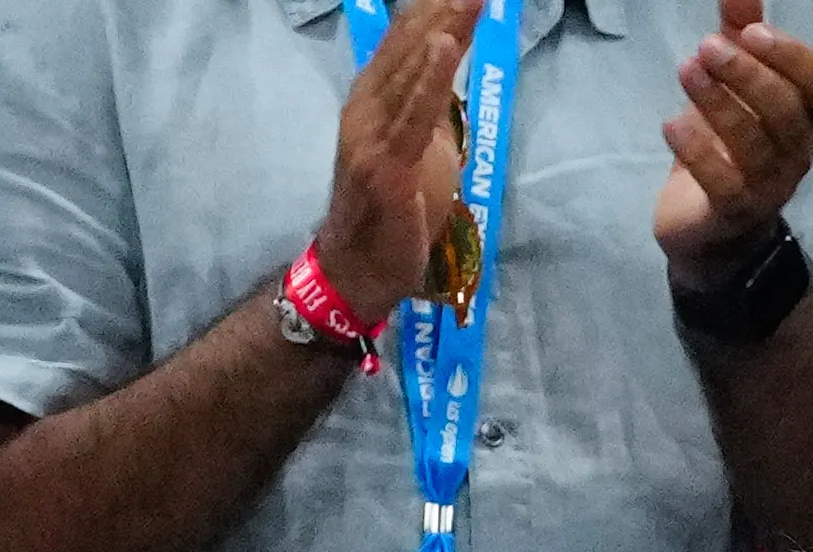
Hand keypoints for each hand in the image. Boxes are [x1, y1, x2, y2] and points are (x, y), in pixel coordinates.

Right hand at [317, 0, 484, 319]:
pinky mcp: (388, 163)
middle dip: (443, 7)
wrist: (363, 266)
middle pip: (409, 43)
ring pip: (412, 68)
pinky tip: (444, 43)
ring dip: (445, 28)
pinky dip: (430, 77)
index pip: (407, 39)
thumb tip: (450, 66)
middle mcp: (367, 103)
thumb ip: (433, 106)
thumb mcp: (425, 147)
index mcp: (375, 96)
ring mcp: (373, 131)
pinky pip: (414, 114)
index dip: (435, 7)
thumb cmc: (397, 210)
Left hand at [654, 0, 812, 288]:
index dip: (793, 58)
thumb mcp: (735, 84)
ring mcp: (767, 187)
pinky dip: (697, 151)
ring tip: (686, 70)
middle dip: (749, 76)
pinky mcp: (733, 213)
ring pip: (756, 146)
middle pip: (788, 113)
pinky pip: (724, 185)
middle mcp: (795, 153)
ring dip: (720, 104)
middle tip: (707, 46)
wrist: (708, 228)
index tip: (752, 30)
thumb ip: (740, 34)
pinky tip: (671, 124)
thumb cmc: (726, 146)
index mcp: (804, 118)